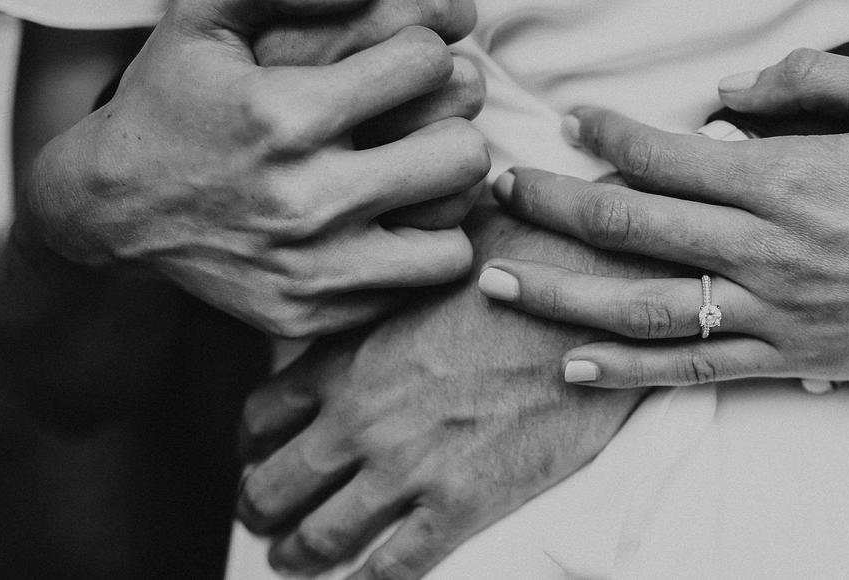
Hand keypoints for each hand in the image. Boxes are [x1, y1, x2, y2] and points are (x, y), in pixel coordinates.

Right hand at [17, 0, 486, 336]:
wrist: (110, 210)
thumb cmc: (173, 101)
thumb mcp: (205, 20)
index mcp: (287, 115)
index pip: (429, 64)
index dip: (423, 53)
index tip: (400, 62)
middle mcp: (307, 198)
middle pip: (463, 152)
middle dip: (450, 125)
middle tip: (421, 122)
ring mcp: (315, 267)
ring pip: (456, 231)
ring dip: (443, 197)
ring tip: (411, 175)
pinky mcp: (317, 314)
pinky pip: (424, 281)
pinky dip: (417, 250)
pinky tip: (384, 222)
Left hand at [234, 207, 651, 578]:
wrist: (595, 295)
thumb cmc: (527, 261)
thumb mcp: (436, 255)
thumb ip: (396, 272)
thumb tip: (399, 245)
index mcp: (349, 355)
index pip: (264, 412)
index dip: (253, 441)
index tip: (257, 452)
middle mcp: (361, 416)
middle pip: (275, 483)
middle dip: (260, 507)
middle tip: (262, 520)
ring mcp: (407, 465)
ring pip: (322, 533)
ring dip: (298, 553)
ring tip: (293, 561)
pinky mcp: (461, 502)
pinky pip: (396, 564)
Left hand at [482, 48, 848, 387]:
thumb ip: (812, 81)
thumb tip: (733, 95)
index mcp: (788, 177)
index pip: (664, 153)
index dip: (603, 134)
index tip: (569, 122)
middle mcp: (767, 248)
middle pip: (630, 224)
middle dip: (552, 204)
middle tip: (495, 192)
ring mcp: (775, 311)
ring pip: (642, 305)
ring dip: (561, 293)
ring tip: (499, 282)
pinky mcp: (794, 358)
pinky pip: (695, 367)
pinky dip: (627, 368)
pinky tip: (573, 362)